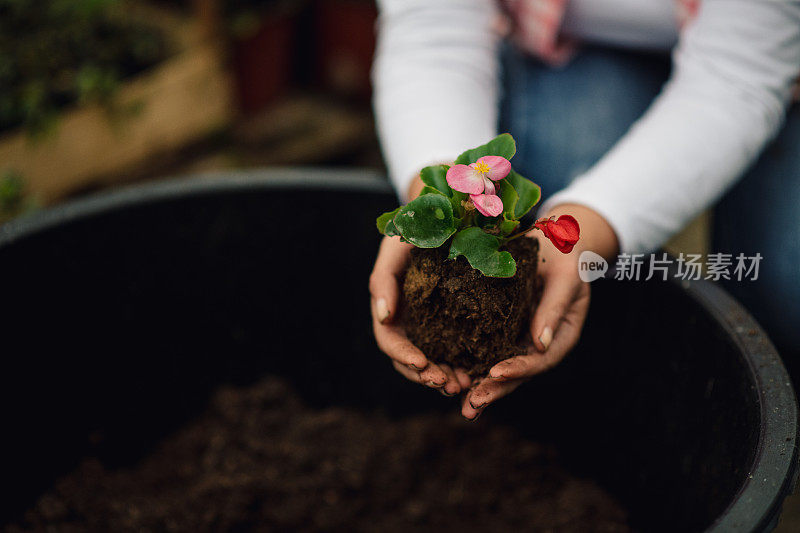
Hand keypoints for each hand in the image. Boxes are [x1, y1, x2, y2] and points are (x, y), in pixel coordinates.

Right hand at [369, 175, 468, 395]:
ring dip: (444, 377)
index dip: (404, 357)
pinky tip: (477, 373)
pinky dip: (462, 364)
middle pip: (410, 359)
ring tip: (465, 386)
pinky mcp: (452, 320)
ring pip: (432, 360)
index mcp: (389, 305)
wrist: (444, 210)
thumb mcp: (394, 245)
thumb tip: (383, 317)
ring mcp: (428, 323)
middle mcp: (407, 319)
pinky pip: (454, 350)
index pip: (389, 340)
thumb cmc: (414, 225)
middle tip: (451, 385)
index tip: (423, 365)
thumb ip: (383, 278)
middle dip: (427, 375)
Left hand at [461, 204, 618, 419]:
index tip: (495, 374)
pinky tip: (450, 376)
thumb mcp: (565, 276)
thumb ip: (554, 307)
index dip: (518, 369)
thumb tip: (539, 344)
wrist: (552, 240)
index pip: (539, 360)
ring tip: (462, 405)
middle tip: (471, 406)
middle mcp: (538, 344)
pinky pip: (484, 350)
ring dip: (480, 388)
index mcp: (559, 335)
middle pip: (517, 374)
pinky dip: (470, 366)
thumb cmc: (564, 255)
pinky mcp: (499, 329)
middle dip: (494, 391)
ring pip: (499, 368)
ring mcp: (518, 339)